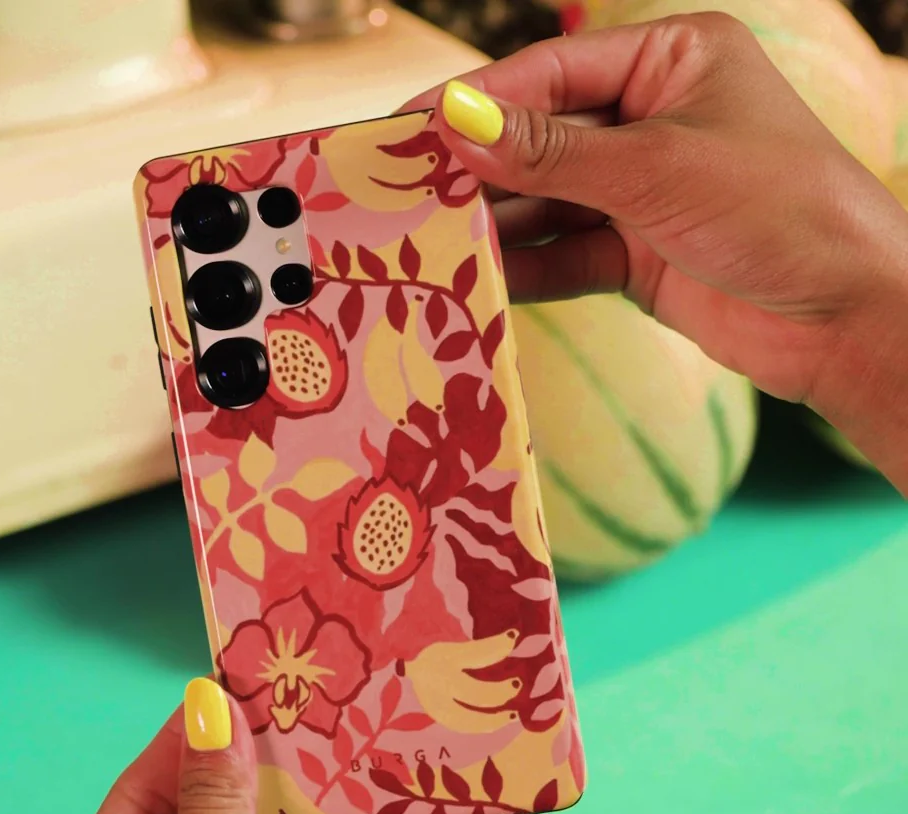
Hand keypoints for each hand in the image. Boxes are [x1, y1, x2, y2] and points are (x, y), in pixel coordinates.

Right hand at [403, 14, 907, 490]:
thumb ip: (552, 153)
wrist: (843, 319)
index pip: (551, 75)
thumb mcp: (658, 168)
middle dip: (479, 168)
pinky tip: (478, 279)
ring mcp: (642, 192)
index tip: (410, 128)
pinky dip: (524, 269)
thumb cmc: (779, 210)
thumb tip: (459, 123)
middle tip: (402, 190)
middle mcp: (652, 121)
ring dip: (494, 225)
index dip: (479, 102)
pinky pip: (563, 255)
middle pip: (540, 139)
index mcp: (672, 61)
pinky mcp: (636, 255)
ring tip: (429, 241)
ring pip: (546, 202)